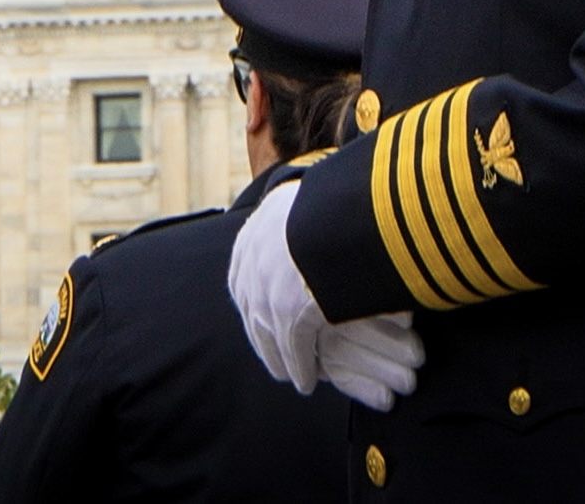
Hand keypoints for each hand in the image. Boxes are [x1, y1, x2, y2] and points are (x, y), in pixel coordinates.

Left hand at [226, 183, 424, 411]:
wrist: (340, 208)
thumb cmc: (333, 203)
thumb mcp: (301, 204)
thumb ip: (295, 218)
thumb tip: (303, 215)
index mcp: (250, 238)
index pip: (245, 283)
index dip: (258, 304)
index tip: (267, 322)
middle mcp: (251, 266)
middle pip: (253, 313)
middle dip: (266, 335)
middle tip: (279, 356)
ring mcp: (267, 290)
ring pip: (269, 336)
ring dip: (283, 358)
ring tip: (296, 375)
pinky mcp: (291, 314)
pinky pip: (294, 351)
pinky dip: (302, 369)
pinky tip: (309, 381)